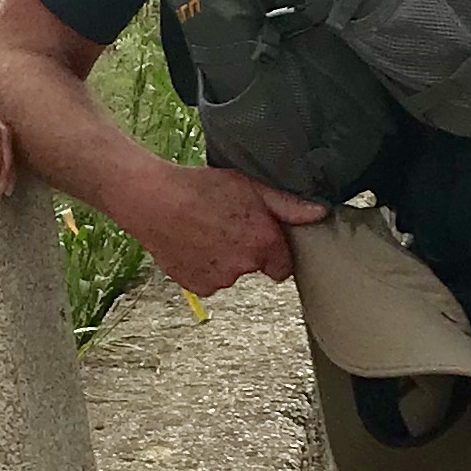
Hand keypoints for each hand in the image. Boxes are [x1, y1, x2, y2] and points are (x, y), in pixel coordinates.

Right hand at [132, 161, 329, 298]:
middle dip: (245, 249)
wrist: (151, 200)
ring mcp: (217, 280)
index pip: (283, 265)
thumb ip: (287, 203)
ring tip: (204, 229)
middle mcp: (243, 267)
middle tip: (226, 223)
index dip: (273, 249)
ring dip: (222, 257)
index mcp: (263, 244)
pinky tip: (191, 241)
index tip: (260, 235)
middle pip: (254, 266)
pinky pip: (206, 279)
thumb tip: (319, 213)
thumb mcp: (249, 185)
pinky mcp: (194, 285)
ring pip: (228, 273)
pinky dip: (201, 266)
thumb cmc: (198, 188)